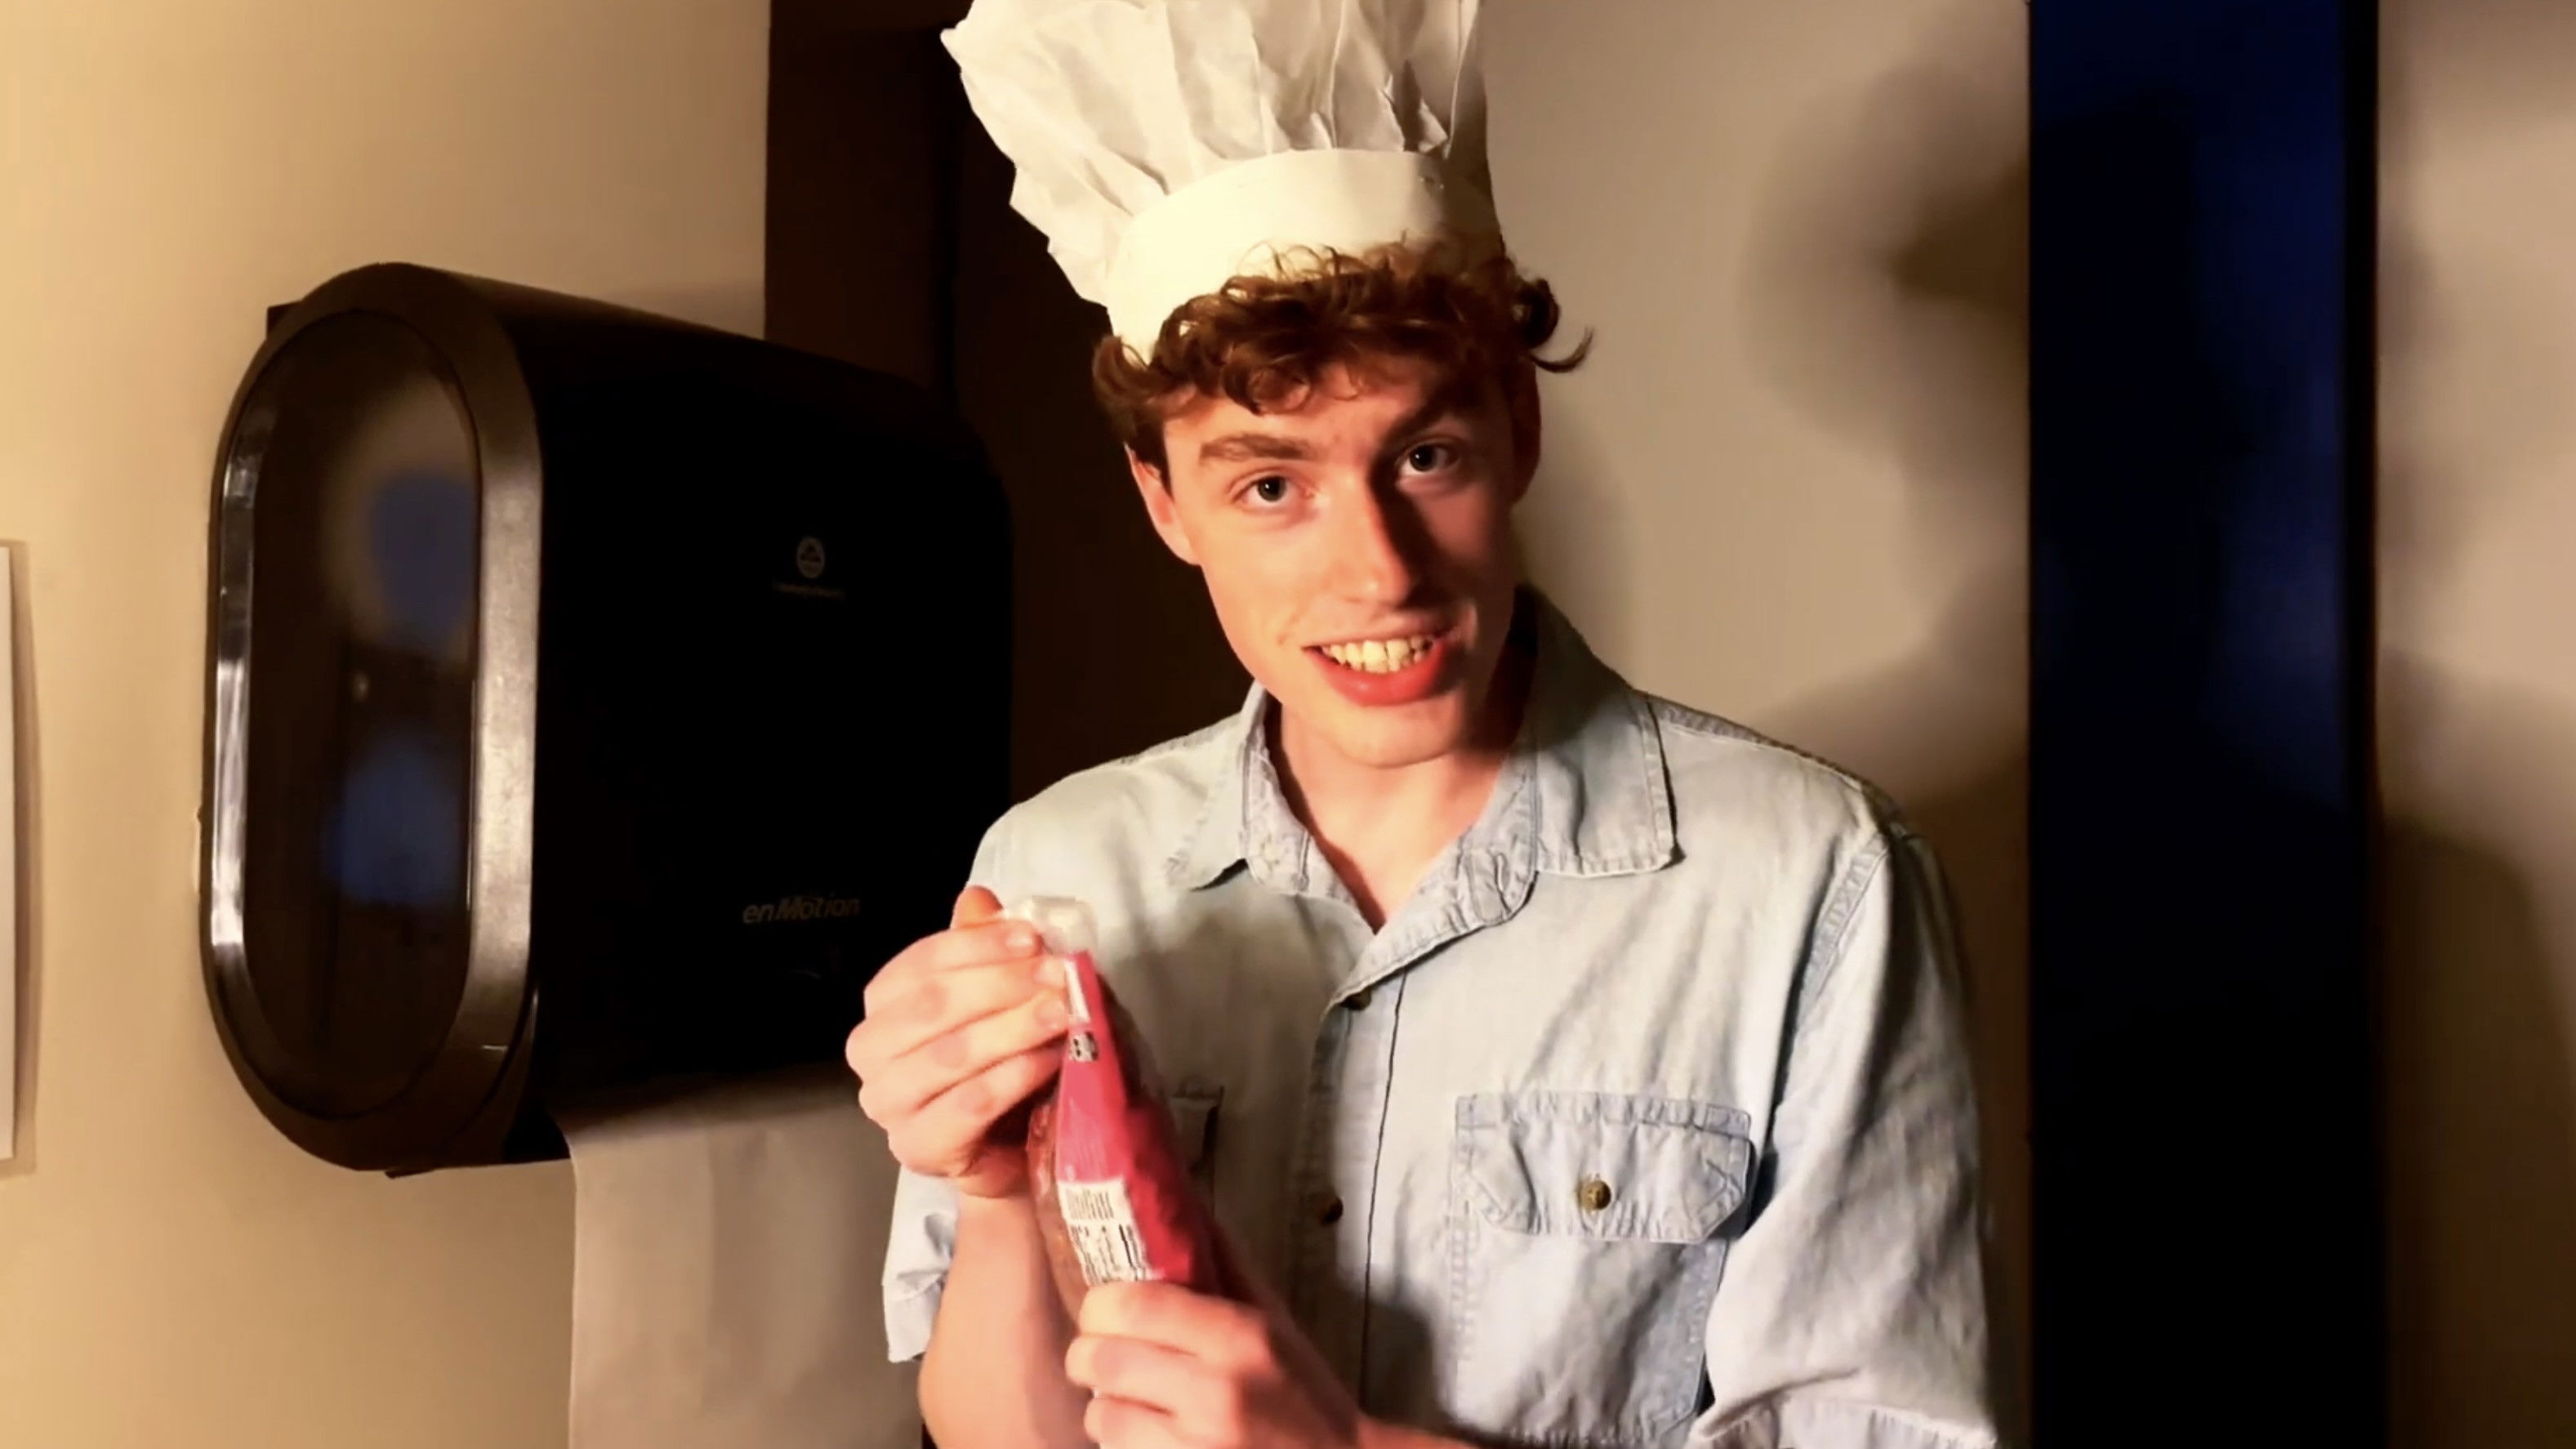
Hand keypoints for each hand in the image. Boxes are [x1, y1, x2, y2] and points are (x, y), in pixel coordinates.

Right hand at [846, 885, 1068, 1197]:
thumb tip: (977, 897)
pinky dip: (1011, 1077)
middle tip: (1057, 975)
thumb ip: (986, 950)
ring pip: (948, 1055)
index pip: (922, 962)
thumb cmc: (1005, 1061)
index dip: (978, 945)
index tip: (1034, 938)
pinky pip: (966, 1106)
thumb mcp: (1004, 997)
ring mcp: (889, 1104)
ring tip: (1063, 1013)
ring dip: (1012, 1028)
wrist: (1016, 1147)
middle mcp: (871, 1050)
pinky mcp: (917, 1148)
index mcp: (885, 1003)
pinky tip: (1048, 1060)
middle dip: (1000, 984)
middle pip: (931, 1004)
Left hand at [1066, 1280, 1363, 1448]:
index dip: (1101, 1303)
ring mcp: (1196, 1445)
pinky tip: (1146, 1432)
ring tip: (1126, 1400)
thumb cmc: (1305, 1392)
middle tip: (1100, 1353)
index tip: (1104, 1308)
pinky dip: (1122, 1440)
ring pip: (1101, 1416)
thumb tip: (1183, 1204)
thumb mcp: (1276, 1321)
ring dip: (1104, 1406)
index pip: (1133, 1305)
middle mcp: (1214, 1391)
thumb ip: (1226, 1265)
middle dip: (1088, 1354)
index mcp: (1239, 1337)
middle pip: (1100, 1359)